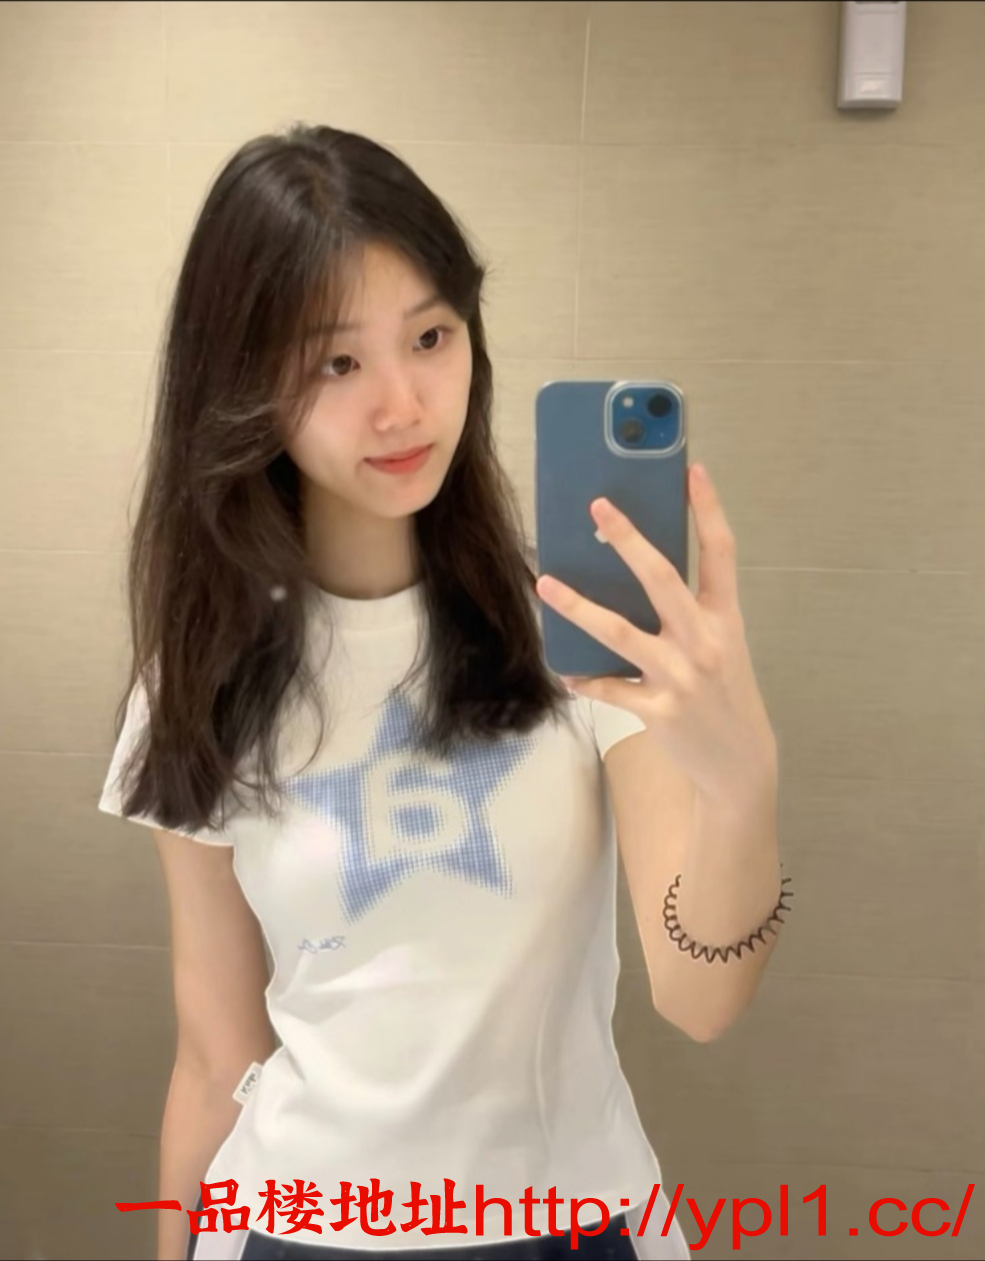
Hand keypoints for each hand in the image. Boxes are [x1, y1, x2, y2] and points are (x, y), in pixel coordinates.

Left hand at [535, 463, 776, 805]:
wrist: (740, 763)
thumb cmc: (725, 694)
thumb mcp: (722, 645)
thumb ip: (689, 612)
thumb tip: (635, 573)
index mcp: (725, 618)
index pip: (721, 552)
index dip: (708, 509)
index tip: (693, 469)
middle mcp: (705, 641)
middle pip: (662, 579)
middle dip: (628, 539)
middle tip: (597, 507)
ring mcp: (681, 677)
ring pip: (620, 632)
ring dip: (578, 606)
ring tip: (545, 585)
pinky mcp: (659, 711)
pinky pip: (610, 688)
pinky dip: (586, 679)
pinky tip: (567, 673)